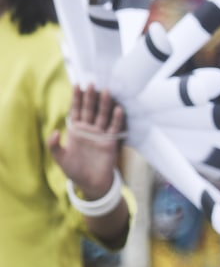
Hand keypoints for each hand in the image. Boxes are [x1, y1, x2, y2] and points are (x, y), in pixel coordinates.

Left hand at [49, 84, 124, 198]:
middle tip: (92, 84)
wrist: (91, 183)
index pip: (76, 110)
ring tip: (107, 91)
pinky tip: (118, 109)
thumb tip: (54, 131)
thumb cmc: (74, 170)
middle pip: (90, 109)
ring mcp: (100, 134)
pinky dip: (116, 119)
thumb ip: (54, 145)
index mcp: (76, 130)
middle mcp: (89, 129)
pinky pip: (114, 127)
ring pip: (102, 115)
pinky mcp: (111, 141)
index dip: (76, 99)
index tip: (77, 85)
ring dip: (104, 104)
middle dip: (90, 97)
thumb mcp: (60, 158)